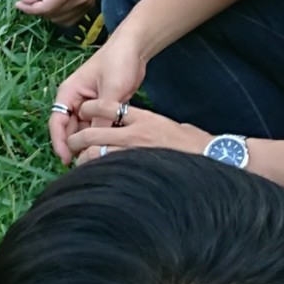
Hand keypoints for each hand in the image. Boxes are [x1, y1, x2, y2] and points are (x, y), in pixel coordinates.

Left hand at [16, 0, 113, 22]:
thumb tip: (26, 1)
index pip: (45, 8)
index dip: (29, 8)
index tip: (18, 3)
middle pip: (52, 16)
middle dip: (38, 9)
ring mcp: (86, 4)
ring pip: (61, 20)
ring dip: (48, 13)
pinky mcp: (90, 4)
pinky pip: (71, 19)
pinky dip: (60, 14)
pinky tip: (55, 1)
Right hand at [48, 35, 147, 162]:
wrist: (135, 48)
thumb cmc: (118, 63)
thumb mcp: (111, 91)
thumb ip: (103, 118)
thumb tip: (98, 144)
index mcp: (69, 93)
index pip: (57, 122)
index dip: (59, 143)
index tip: (66, 160)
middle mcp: (75, 101)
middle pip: (69, 130)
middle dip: (75, 147)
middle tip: (86, 166)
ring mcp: (89, 105)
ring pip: (84, 131)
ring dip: (89, 143)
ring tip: (98, 160)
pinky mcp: (102, 109)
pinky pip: (98, 127)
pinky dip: (102, 136)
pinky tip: (109, 148)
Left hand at [66, 105, 211, 164]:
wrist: (212, 156)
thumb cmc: (196, 143)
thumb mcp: (171, 125)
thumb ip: (152, 125)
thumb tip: (145, 128)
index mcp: (144, 117)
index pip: (107, 106)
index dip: (90, 108)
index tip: (82, 111)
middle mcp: (135, 132)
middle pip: (94, 131)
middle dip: (77, 139)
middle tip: (71, 146)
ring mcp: (135, 152)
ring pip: (97, 153)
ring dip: (83, 159)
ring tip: (77, 164)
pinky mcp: (137, 168)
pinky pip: (110, 169)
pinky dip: (98, 172)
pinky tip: (91, 177)